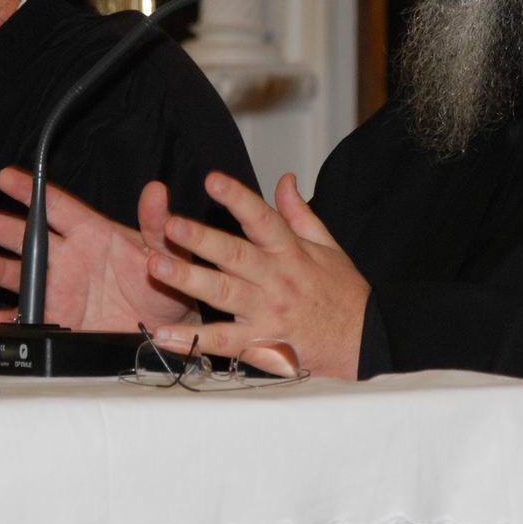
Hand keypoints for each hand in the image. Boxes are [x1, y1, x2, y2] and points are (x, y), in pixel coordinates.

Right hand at [0, 167, 196, 332]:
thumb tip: (157, 191)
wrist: (169, 327)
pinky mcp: (60, 320)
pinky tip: (1, 318)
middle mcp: (69, 257)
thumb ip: (157, 224)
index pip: (55, 205)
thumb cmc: (166, 282)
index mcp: (92, 233)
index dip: (31, 191)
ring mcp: (60, 289)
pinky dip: (13, 319)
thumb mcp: (166, 250)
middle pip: (25, 236)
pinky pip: (29, 318)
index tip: (7, 177)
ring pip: (20, 274)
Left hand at [147, 172, 368, 380]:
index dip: (237, 197)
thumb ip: (299, 213)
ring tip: (157, 266)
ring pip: (222, 294)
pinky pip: (222, 342)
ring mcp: (266, 313)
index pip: (262, 218)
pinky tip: (165, 335)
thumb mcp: (328, 245)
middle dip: (201, 239)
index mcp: (290, 252)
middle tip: (170, 224)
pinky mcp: (261, 344)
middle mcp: (275, 280)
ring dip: (188, 279)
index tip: (213, 179)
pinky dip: (192, 340)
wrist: (365, 340)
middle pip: (234, 255)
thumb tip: (284, 180)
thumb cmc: (344, 293)